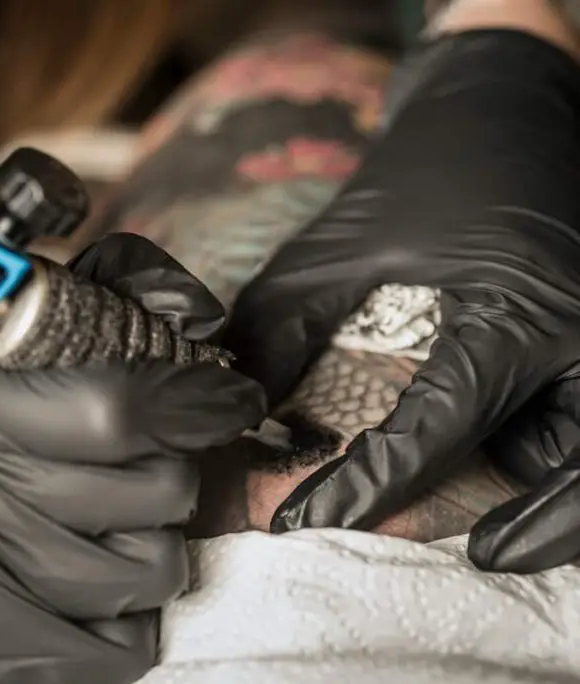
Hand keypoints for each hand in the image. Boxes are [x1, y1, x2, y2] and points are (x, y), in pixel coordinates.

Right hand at [0, 233, 266, 682]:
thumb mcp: (13, 351)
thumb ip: (108, 308)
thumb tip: (197, 317)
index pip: (117, 410)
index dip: (194, 403)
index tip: (227, 400)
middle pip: (157, 494)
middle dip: (171, 473)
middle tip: (132, 464)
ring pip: (153, 572)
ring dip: (152, 544)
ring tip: (103, 525)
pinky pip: (127, 649)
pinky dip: (130, 618)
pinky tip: (91, 587)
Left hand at [225, 31, 579, 571]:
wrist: (502, 105)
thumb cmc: (421, 173)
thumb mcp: (339, 245)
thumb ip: (283, 324)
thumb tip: (233, 401)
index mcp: (515, 313)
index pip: (441, 428)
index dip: (368, 485)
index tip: (306, 523)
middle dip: (547, 525)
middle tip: (487, 561)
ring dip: (564, 495)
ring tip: (505, 535)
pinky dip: (566, 450)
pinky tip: (516, 459)